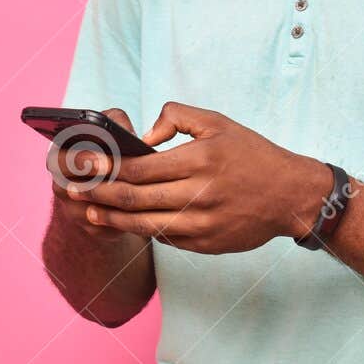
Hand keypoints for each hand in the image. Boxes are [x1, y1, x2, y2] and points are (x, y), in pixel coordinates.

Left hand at [64, 102, 333, 253]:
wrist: (291, 195)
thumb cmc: (253, 154)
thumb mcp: (218, 122)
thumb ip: (176, 119)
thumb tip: (143, 136)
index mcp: (200, 160)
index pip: (140, 167)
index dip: (106, 168)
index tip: (83, 165)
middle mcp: (200, 194)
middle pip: (135, 198)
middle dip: (99, 193)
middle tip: (72, 189)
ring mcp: (203, 224)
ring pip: (145, 224)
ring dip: (113, 218)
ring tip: (89, 211)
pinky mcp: (206, 244)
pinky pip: (166, 238)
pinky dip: (143, 230)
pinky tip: (125, 222)